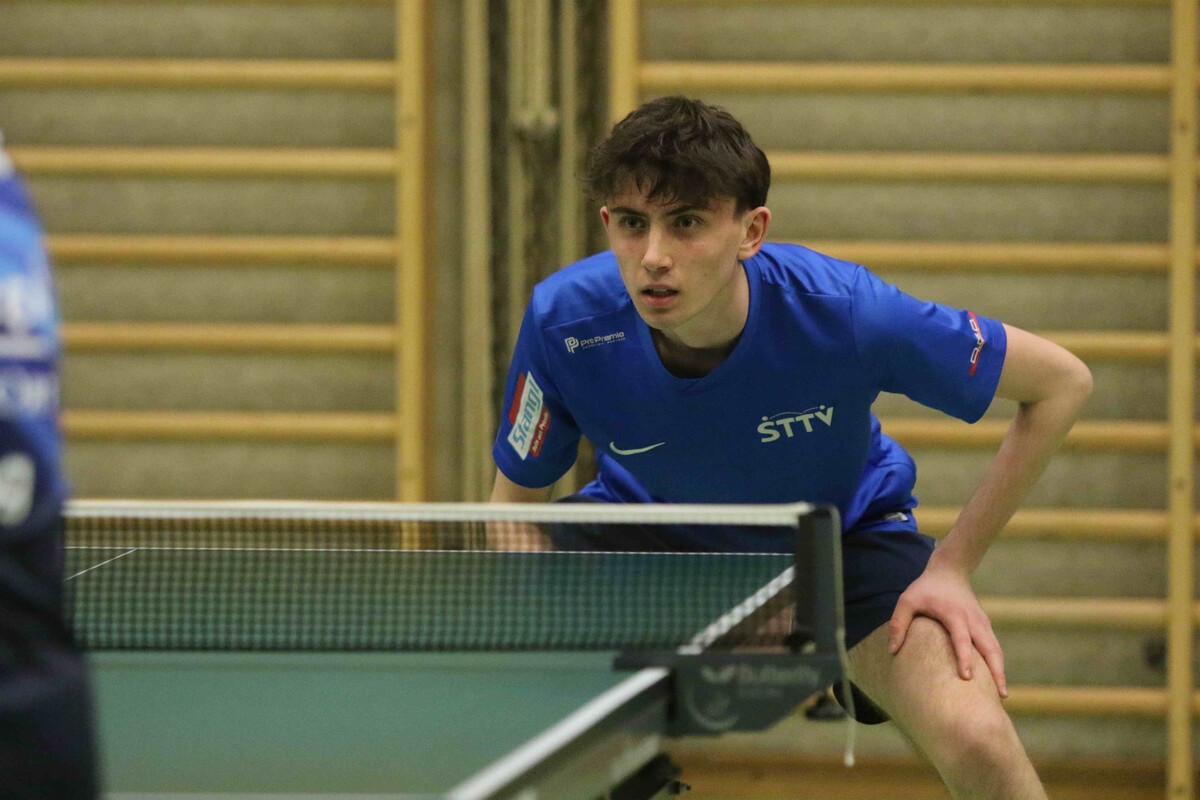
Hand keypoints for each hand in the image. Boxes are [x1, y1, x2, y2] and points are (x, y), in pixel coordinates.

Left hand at [888, 554, 1006, 697]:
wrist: (949, 571)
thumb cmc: (925, 588)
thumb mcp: (907, 600)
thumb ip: (899, 623)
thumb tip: (893, 651)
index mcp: (954, 614)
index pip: (962, 639)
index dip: (964, 658)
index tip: (967, 678)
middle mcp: (972, 619)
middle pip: (989, 647)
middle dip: (996, 671)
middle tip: (999, 696)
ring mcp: (982, 622)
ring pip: (995, 649)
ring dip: (1000, 670)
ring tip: (1002, 695)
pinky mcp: (985, 625)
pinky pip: (994, 646)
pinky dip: (997, 663)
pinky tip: (996, 680)